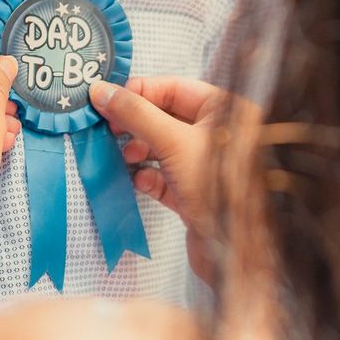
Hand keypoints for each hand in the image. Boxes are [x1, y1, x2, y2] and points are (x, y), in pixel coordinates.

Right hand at [90, 75, 242, 283]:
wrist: (236, 251)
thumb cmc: (220, 188)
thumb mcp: (173, 142)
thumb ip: (136, 115)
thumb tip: (102, 91)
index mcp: (225, 111)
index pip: (174, 88)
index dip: (140, 92)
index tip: (108, 99)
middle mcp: (219, 134)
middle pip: (166, 117)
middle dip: (136, 124)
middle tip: (110, 128)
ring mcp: (206, 165)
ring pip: (163, 147)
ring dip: (139, 150)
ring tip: (125, 156)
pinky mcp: (196, 194)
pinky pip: (165, 177)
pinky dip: (149, 177)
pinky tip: (140, 181)